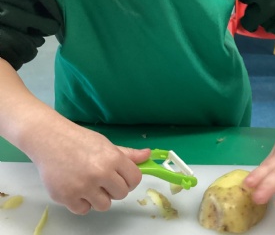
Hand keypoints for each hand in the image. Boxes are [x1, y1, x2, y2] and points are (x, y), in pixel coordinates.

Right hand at [29, 122, 150, 214]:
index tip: (122, 177)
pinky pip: (84, 210)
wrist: (50, 140)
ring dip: (99, 197)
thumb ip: (127, 154)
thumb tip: (148, 155)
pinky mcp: (67, 197)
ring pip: (104, 205)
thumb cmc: (80, 140)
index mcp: (113, 158)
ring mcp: (83, 187)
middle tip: (103, 179)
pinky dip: (81, 202)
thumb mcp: (106, 144)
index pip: (135, 179)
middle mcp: (100, 173)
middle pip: (121, 194)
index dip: (130, 179)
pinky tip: (77, 188)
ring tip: (89, 183)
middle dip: (115, 188)